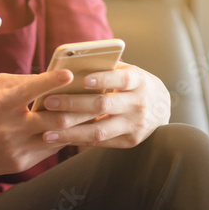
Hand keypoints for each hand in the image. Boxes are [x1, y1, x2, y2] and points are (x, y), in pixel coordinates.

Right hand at [0, 70, 97, 182]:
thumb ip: (22, 82)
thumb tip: (53, 79)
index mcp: (0, 105)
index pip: (30, 91)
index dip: (51, 81)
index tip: (70, 73)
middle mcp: (10, 128)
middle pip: (55, 119)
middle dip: (80, 108)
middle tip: (99, 97)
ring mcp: (16, 148)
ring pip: (59, 136)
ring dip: (78, 124)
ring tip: (95, 112)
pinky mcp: (21, 163)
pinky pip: (51, 148)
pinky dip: (64, 137)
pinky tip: (75, 129)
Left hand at [38, 62, 170, 147]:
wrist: (161, 107)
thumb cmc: (132, 83)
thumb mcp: (127, 71)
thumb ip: (105, 68)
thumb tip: (69, 67)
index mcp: (138, 81)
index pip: (122, 79)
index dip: (104, 79)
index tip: (82, 79)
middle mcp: (139, 104)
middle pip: (103, 105)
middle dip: (73, 104)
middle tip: (48, 103)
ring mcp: (135, 125)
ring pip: (99, 130)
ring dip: (71, 132)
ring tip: (47, 132)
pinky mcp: (130, 141)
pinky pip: (101, 143)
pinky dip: (78, 140)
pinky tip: (59, 139)